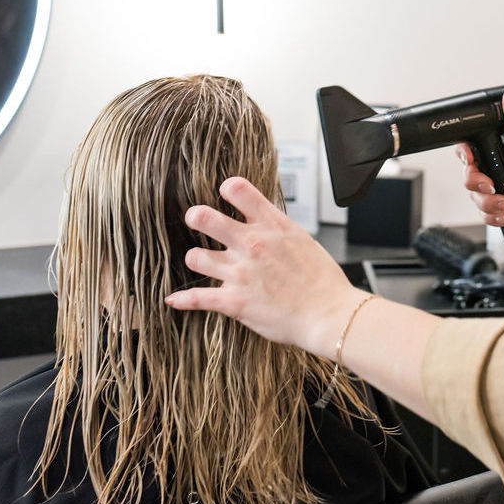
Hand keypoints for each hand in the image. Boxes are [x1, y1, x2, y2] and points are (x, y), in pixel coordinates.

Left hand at [164, 177, 364, 356]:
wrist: (328, 314)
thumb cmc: (323, 281)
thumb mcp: (303, 240)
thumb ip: (278, 230)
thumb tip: (265, 224)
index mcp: (273, 225)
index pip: (238, 189)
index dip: (227, 188)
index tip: (224, 194)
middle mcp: (253, 244)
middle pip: (204, 217)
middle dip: (196, 217)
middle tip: (197, 220)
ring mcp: (240, 272)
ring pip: (195, 257)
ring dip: (197, 260)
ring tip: (203, 262)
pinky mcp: (234, 301)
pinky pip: (197, 297)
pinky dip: (183, 299)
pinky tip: (174, 299)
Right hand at [458, 87, 503, 243]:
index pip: (472, 148)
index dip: (466, 155)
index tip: (470, 160)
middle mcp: (500, 168)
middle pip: (469, 174)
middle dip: (478, 184)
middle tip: (493, 186)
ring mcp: (500, 188)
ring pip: (475, 196)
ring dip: (489, 203)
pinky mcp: (501, 207)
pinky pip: (483, 212)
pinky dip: (493, 215)